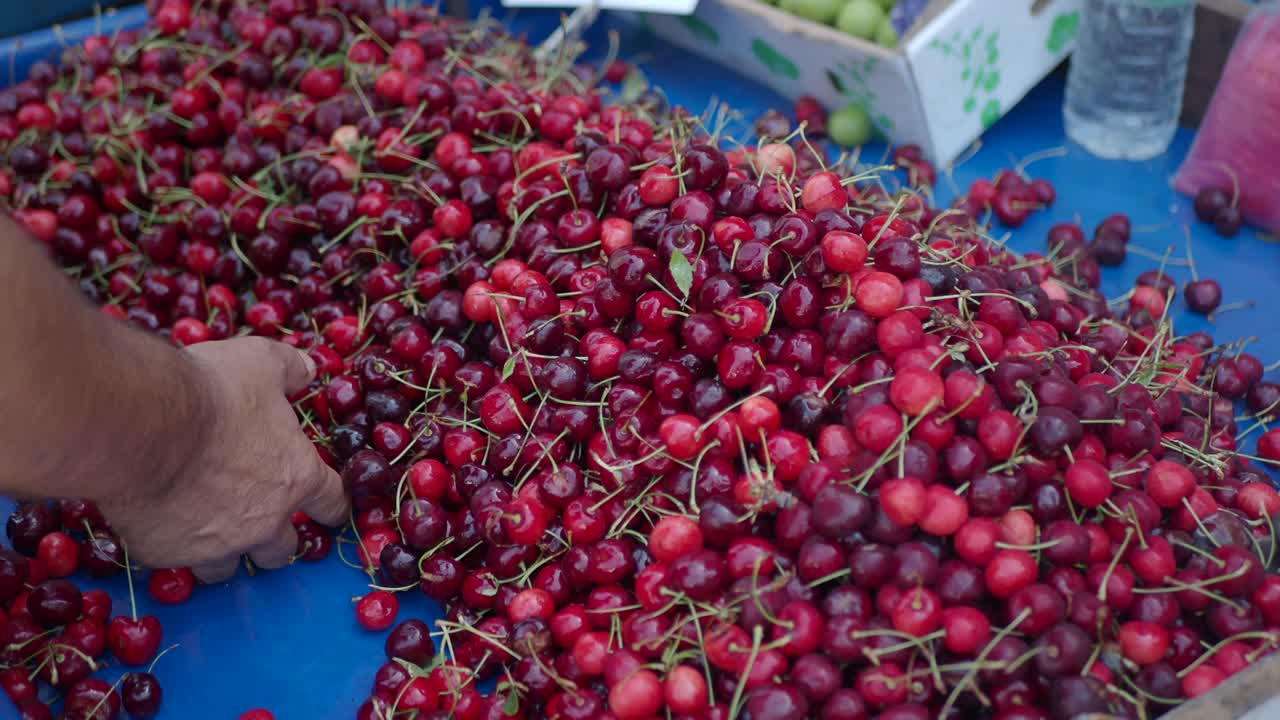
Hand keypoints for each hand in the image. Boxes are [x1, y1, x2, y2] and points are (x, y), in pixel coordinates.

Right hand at [98, 337, 348, 582]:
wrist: (144, 426)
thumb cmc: (213, 392)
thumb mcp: (261, 363)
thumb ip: (290, 368)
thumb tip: (309, 368)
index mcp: (297, 478)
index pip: (332, 503)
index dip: (332, 506)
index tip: (331, 510)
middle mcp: (264, 521)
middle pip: (283, 550)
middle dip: (276, 541)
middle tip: (261, 524)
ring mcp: (217, 544)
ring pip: (228, 568)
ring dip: (224, 553)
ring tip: (209, 535)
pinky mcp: (168, 554)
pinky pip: (175, 561)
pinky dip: (172, 548)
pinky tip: (160, 529)